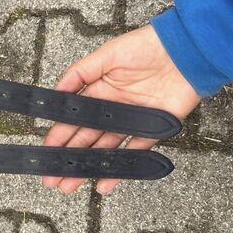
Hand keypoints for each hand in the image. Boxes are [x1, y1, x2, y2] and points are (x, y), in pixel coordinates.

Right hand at [42, 24, 200, 194]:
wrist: (186, 50)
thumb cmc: (146, 46)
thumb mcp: (107, 55)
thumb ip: (80, 73)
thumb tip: (57, 91)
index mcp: (99, 91)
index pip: (74, 119)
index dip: (59, 135)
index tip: (46, 151)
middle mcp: (113, 109)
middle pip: (85, 139)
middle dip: (68, 159)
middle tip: (52, 177)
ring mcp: (132, 121)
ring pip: (105, 150)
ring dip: (88, 168)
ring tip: (70, 185)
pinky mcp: (154, 130)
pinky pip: (135, 153)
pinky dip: (121, 169)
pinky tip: (104, 183)